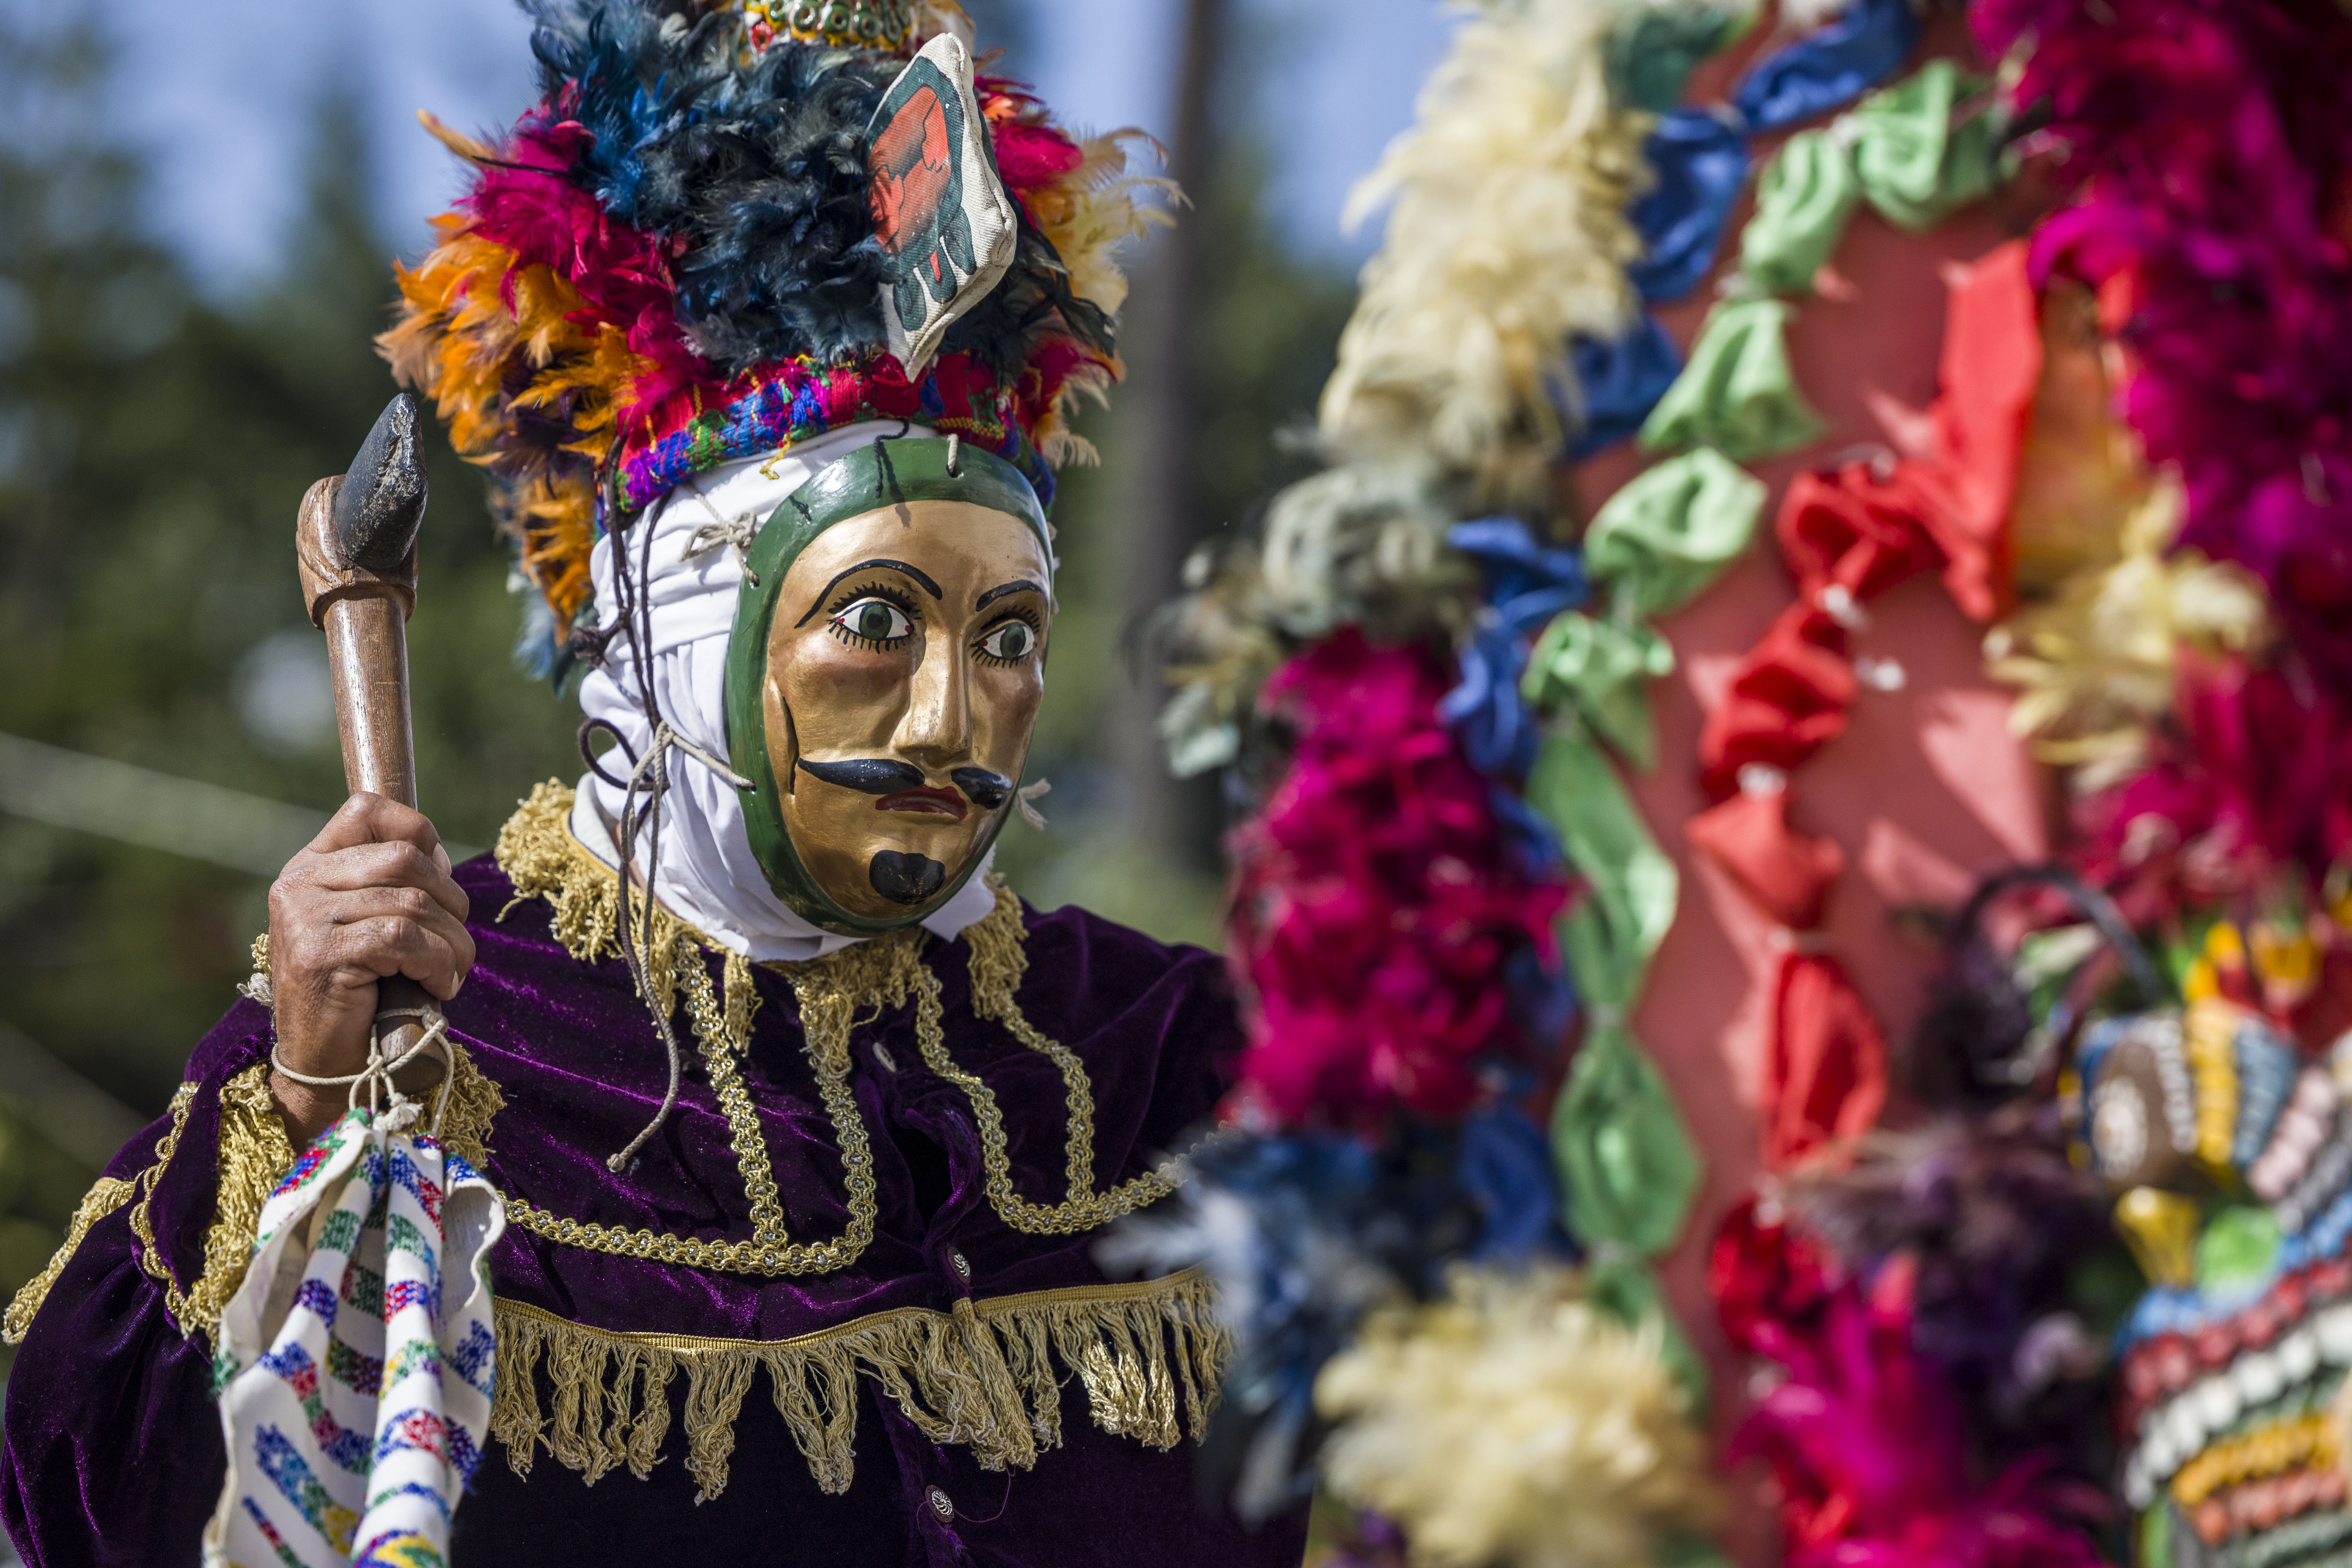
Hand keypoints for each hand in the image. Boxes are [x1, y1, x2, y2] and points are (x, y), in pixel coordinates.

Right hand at [266, 794, 473, 1145]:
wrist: (326, 1061)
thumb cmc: (363, 991)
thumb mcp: (374, 922)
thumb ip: (397, 882)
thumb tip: (440, 853)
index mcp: (310, 865)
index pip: (368, 809)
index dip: (420, 832)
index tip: (439, 880)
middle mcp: (298, 883)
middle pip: (405, 859)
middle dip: (451, 901)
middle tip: (455, 943)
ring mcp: (304, 918)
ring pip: (413, 903)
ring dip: (452, 942)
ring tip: (451, 972)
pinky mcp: (320, 955)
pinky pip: (403, 940)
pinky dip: (437, 964)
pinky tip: (438, 985)